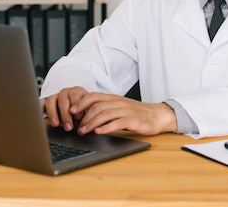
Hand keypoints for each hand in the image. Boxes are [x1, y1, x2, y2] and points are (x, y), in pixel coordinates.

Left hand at [43, 87, 177, 135]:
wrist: (157, 115)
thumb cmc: (136, 113)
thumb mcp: (119, 107)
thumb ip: (105, 108)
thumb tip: (86, 115)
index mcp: (113, 98)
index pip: (94, 96)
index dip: (81, 103)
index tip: (71, 111)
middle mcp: (118, 102)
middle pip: (96, 106)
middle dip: (84, 117)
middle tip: (76, 127)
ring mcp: (125, 110)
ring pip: (104, 114)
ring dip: (91, 123)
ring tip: (83, 132)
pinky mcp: (132, 120)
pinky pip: (116, 122)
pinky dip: (106, 127)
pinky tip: (98, 132)